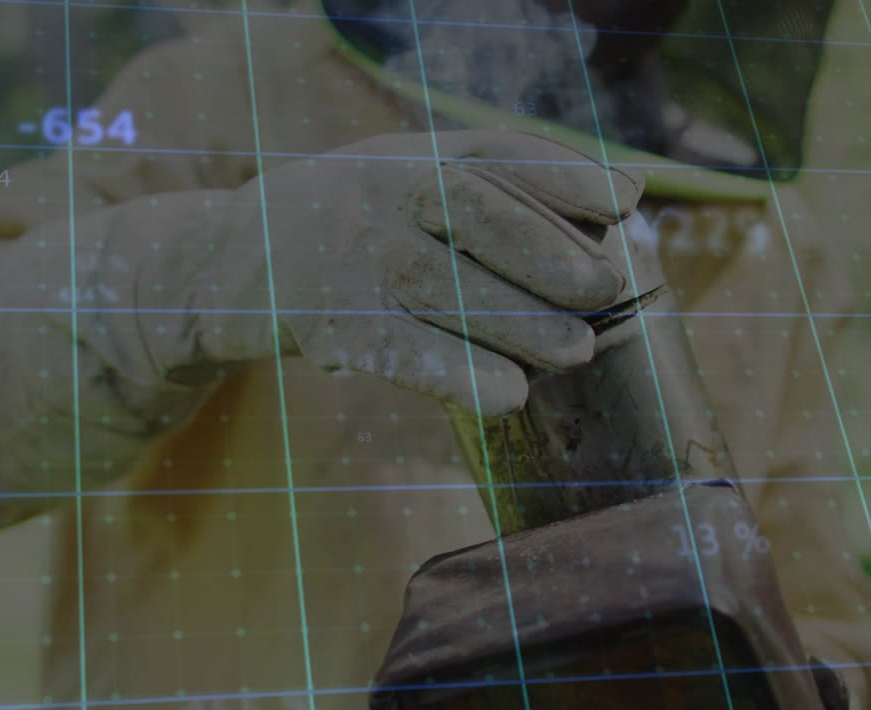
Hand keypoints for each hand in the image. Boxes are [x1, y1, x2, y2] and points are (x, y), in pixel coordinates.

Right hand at [216, 130, 643, 415]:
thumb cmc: (363, 222)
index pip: (497, 154)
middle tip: (603, 290)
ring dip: (517, 322)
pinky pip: (402, 353)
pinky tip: (510, 395)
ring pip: (444, 287)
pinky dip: (457, 375)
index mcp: (413, 156)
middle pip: (474, 214)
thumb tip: (630, 193)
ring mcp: (355, 261)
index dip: (565, 176)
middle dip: (546, 251)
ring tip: (577, 352)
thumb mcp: (418, 177)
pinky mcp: (334, 328)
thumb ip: (512, 183)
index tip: (624, 203)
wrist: (240, 259)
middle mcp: (381, 195)